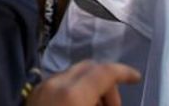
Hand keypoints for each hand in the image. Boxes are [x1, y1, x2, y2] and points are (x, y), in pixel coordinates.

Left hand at [27, 61, 141, 105]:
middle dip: (106, 83)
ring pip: (72, 75)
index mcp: (73, 93)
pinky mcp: (32, 96)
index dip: (124, 72)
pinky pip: (59, 84)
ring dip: (90, 88)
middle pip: (88, 68)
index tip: (136, 78)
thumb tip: (110, 99)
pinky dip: (74, 91)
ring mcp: (40, 88)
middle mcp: (55, 83)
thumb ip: (107, 102)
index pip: (104, 71)